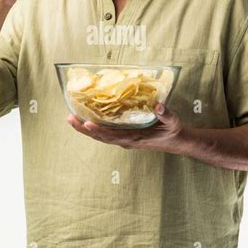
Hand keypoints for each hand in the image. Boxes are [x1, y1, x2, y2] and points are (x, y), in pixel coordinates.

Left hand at [66, 103, 184, 153]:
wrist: (177, 142)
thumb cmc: (174, 131)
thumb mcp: (173, 122)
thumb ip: (166, 114)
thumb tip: (158, 105)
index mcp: (135, 138)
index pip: (113, 136)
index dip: (99, 131)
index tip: (86, 124)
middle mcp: (126, 141)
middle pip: (101, 137)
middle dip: (84, 129)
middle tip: (69, 118)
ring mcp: (124, 139)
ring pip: (101, 136)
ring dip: (85, 129)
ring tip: (71, 118)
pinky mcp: (125, 136)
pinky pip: (106, 133)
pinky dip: (94, 127)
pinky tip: (86, 118)